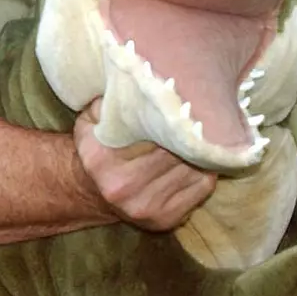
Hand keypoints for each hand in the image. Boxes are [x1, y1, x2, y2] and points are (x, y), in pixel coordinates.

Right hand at [73, 101, 215, 230]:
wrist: (89, 191)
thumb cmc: (98, 146)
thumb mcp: (91, 119)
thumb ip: (113, 97)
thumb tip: (145, 76)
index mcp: (103, 158)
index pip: (151, 130)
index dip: (172, 113)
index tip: (185, 99)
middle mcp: (123, 186)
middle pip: (175, 149)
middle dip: (191, 130)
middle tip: (204, 111)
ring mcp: (146, 206)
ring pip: (193, 167)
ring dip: (204, 149)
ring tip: (206, 132)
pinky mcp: (166, 219)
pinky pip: (202, 186)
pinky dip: (207, 169)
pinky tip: (204, 157)